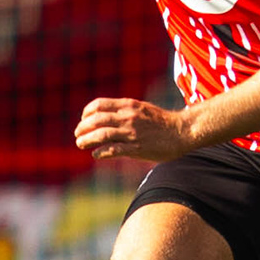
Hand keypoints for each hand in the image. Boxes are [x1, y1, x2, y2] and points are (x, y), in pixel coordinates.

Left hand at [76, 97, 193, 162]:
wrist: (181, 131)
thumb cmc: (162, 122)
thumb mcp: (141, 109)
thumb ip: (125, 111)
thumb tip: (108, 117)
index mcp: (128, 106)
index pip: (98, 105)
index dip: (86, 113)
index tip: (83, 120)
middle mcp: (128, 117)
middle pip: (96, 120)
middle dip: (82, 128)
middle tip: (78, 135)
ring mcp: (132, 133)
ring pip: (101, 135)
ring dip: (87, 140)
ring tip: (81, 144)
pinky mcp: (137, 148)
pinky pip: (113, 150)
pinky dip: (101, 152)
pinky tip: (96, 154)